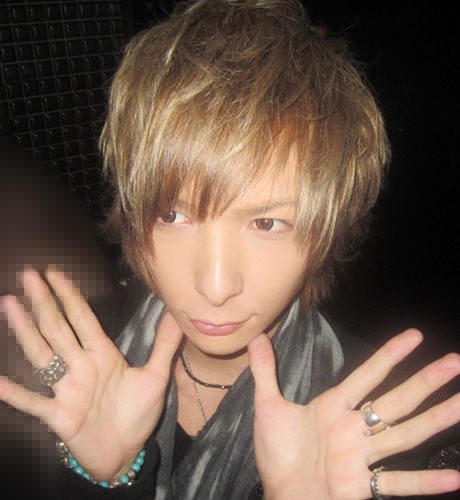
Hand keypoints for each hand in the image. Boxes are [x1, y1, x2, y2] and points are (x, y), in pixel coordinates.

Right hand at [0, 267, 181, 479]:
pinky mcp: (60, 416)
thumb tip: (177, 315)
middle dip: (44, 301)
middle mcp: (80, 366)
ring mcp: (67, 389)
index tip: (56, 273)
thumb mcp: (155, 376)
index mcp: (101, 354)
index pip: (82, 318)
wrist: (127, 452)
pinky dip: (17, 395)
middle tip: (28, 274)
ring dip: (25, 331)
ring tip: (9, 304)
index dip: (70, 295)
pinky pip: (35, 404)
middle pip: (58, 327)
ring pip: (42, 354)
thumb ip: (163, 345)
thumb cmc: (137, 413)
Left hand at [248, 330, 459, 499]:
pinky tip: (455, 479)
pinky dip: (424, 482)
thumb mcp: (268, 407)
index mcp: (334, 408)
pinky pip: (397, 483)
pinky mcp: (360, 486)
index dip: (390, 355)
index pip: (369, 375)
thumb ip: (265, 371)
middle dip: (425, 381)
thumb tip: (255, 337)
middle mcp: (354, 429)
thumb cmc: (276, 454)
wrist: (277, 496)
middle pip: (397, 400)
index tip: (415, 336)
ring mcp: (361, 457)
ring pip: (405, 434)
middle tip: (454, 361)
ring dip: (435, 420)